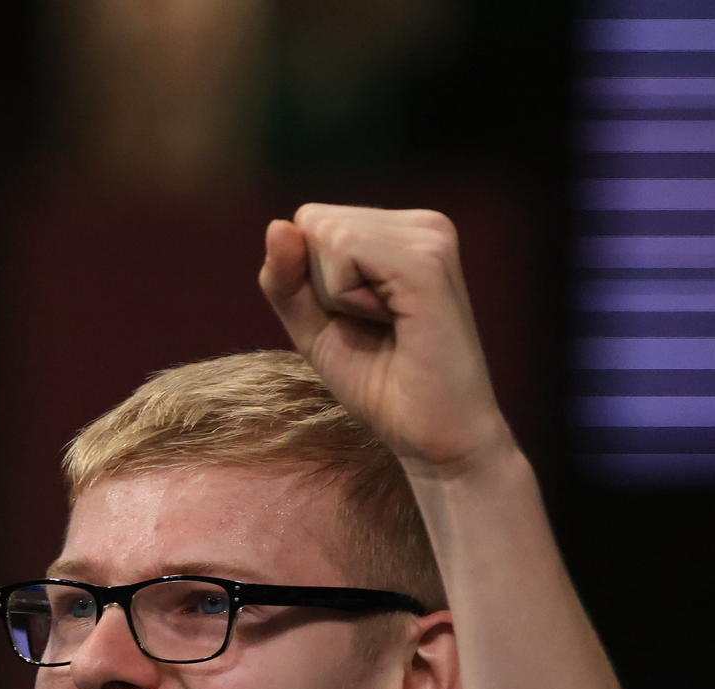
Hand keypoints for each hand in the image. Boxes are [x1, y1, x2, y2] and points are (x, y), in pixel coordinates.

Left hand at [258, 206, 514, 477]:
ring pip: (325, 235)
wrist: (437, 439)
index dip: (314, 283)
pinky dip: (345, 299)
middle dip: (323, 288)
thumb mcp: (315, 327)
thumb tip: (277, 225)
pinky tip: (391, 322)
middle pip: (313, 223)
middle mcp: (422, 224)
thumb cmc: (382, 386)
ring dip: (336, 297)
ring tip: (387, 326)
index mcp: (403, 232)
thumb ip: (286, 279)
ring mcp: (429, 236)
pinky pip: (343, 252)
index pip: (310, 223)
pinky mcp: (426, 260)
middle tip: (377, 328)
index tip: (363, 320)